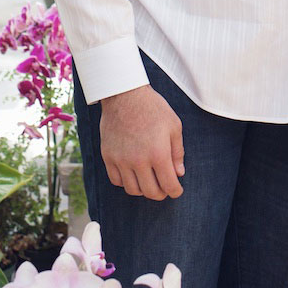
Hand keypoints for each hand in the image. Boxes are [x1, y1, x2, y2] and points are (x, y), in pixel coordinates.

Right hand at [99, 85, 184, 199]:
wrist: (124, 94)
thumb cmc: (153, 108)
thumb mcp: (174, 125)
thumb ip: (178, 152)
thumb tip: (179, 173)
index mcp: (158, 153)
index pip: (169, 185)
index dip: (176, 191)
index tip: (177, 190)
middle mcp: (139, 160)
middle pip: (151, 192)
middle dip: (161, 193)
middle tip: (164, 188)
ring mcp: (121, 160)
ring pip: (133, 190)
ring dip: (143, 189)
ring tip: (149, 181)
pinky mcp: (108, 157)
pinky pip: (117, 180)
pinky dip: (126, 182)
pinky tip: (133, 174)